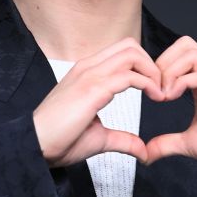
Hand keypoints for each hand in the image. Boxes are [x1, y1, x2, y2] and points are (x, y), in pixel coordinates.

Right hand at [33, 38, 163, 166]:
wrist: (35, 146)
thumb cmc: (60, 140)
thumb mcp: (99, 137)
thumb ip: (122, 139)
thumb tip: (142, 150)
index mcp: (87, 73)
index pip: (122, 52)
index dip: (143, 66)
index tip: (155, 89)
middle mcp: (88, 67)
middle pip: (130, 46)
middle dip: (152, 63)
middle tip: (161, 88)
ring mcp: (89, 75)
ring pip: (131, 54)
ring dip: (153, 71)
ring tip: (160, 93)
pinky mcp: (92, 89)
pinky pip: (128, 75)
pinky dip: (148, 83)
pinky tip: (154, 97)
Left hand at [145, 37, 196, 190]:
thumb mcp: (190, 144)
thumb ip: (166, 144)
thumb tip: (144, 154)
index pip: (179, 53)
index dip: (158, 66)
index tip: (149, 91)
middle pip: (184, 44)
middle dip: (162, 63)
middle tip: (154, 90)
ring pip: (191, 53)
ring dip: (169, 71)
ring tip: (162, 96)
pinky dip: (180, 83)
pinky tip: (171, 99)